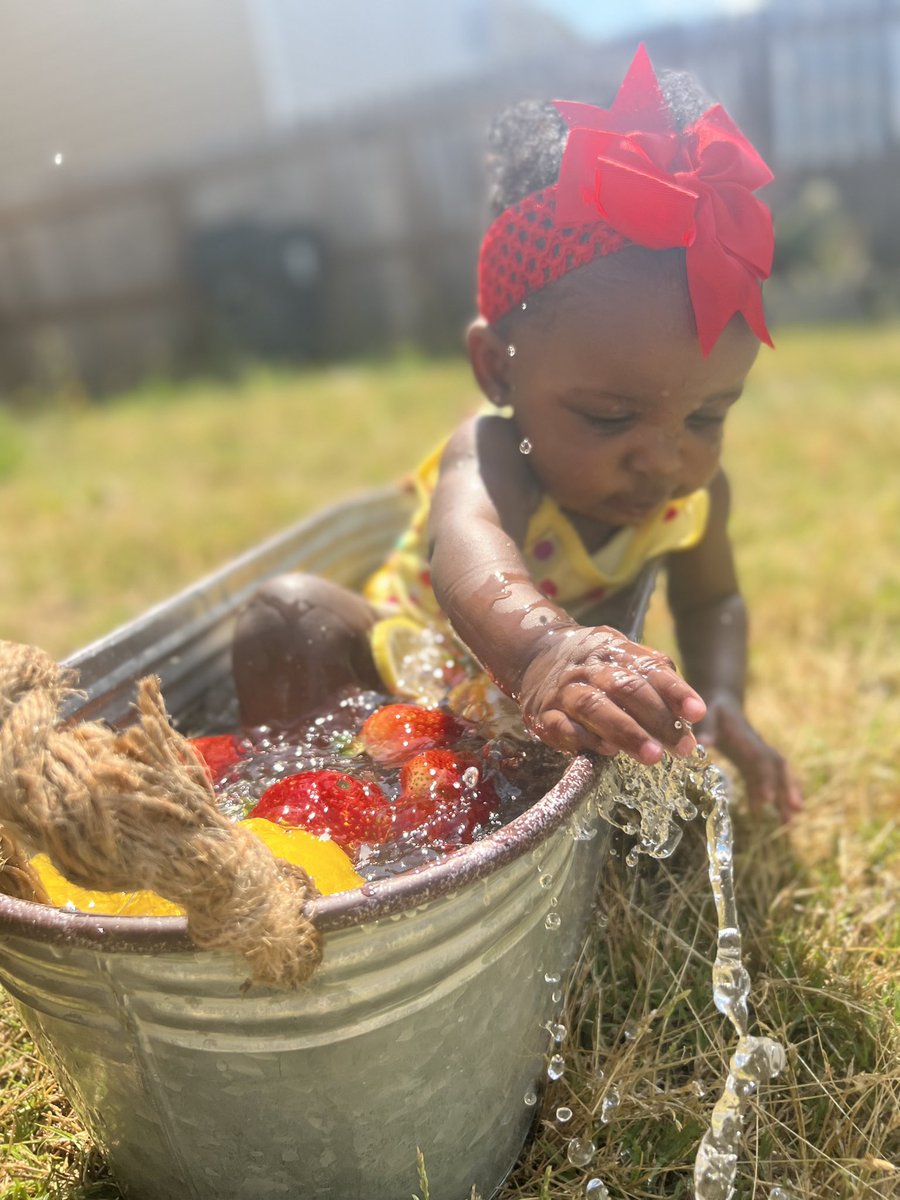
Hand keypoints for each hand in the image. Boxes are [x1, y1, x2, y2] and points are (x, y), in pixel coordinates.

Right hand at [516, 625, 706, 764]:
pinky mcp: (543, 714)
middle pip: (625, 689)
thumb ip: (655, 676)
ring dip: (626, 732)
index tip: (696, 712)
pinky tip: (608, 752)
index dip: (675, 691)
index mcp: (615, 651)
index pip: (650, 668)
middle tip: (683, 747)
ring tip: (653, 756)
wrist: (536, 654)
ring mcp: (565, 691)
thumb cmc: (595, 663)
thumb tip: (689, 711)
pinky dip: (585, 740)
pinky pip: (562, 727)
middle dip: (657, 719)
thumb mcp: (624, 656)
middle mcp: (590, 668)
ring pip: (595, 707)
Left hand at [695, 693, 802, 820]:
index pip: (761, 761)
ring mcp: (758, 755)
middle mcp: (758, 748)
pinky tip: (764, 813)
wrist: (721, 702)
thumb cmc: (713, 710)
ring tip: (789, 821)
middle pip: (778, 769)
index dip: (766, 779)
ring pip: (777, 776)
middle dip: (788, 788)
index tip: (767, 799)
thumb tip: (702, 744)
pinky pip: (764, 780)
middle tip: (795, 811)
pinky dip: (768, 795)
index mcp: (748, 740)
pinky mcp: (752, 761)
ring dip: (784, 796)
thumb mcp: (708, 716)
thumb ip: (707, 730)